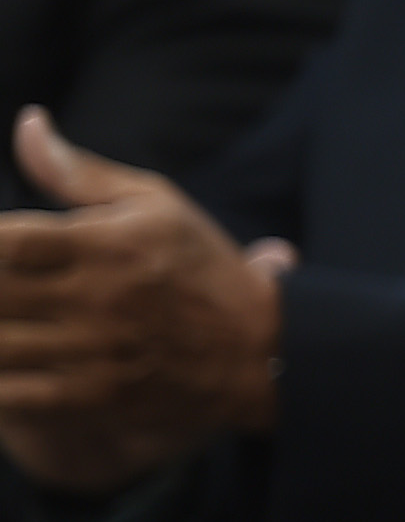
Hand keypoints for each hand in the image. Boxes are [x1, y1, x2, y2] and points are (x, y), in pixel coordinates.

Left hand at [0, 110, 287, 490]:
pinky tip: (1, 357)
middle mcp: (97, 299)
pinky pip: (12, 396)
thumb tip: (27, 123)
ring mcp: (94, 353)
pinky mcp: (94, 397)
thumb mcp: (156, 203)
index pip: (8, 242)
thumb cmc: (199, 266)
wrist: (262, 349)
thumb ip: (80, 171)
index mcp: (107, 245)